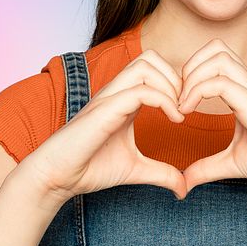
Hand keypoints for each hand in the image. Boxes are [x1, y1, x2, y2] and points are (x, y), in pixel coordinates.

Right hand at [15, 49, 189, 204]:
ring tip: (179, 112)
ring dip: (171, 85)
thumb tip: (184, 188)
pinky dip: (164, 100)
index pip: (154, 68)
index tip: (188, 111)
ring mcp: (109, 98)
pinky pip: (141, 91)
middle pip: (151, 57)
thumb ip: (162, 173)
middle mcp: (116, 92)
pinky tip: (174, 120)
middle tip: (186, 107)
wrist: (58, 177)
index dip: (177, 83)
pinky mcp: (104, 111)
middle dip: (176, 78)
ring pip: (146, 65)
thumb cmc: (90, 168)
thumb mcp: (136, 170)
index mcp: (124, 99)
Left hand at [176, 38, 246, 197]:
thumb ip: (208, 167)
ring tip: (182, 105)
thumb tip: (184, 181)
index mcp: (246, 92)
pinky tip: (187, 113)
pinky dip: (197, 92)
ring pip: (218, 57)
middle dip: (189, 66)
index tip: (179, 103)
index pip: (216, 57)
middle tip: (178, 98)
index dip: (191, 72)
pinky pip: (221, 83)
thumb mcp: (234, 163)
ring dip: (192, 76)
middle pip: (216, 47)